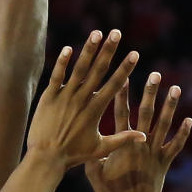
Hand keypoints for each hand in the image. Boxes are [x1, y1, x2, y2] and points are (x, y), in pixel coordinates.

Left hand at [27, 30, 143, 168]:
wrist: (46, 158)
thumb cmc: (73, 155)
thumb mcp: (100, 148)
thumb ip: (122, 139)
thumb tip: (145, 136)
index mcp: (95, 110)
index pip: (114, 85)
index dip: (124, 68)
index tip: (135, 54)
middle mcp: (81, 100)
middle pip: (97, 71)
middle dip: (108, 50)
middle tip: (116, 33)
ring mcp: (64, 97)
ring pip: (78, 69)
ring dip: (88, 50)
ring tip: (96, 33)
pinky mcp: (48, 97)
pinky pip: (56, 76)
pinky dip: (62, 62)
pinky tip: (68, 48)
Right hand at [85, 73, 191, 191]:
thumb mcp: (93, 173)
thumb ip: (91, 154)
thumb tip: (81, 140)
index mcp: (121, 143)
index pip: (120, 113)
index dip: (121, 94)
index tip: (123, 77)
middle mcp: (139, 144)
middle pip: (145, 112)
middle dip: (149, 92)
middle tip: (155, 74)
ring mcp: (154, 152)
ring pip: (164, 124)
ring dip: (170, 105)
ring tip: (175, 88)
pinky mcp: (164, 163)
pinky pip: (176, 146)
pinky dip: (183, 134)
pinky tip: (189, 120)